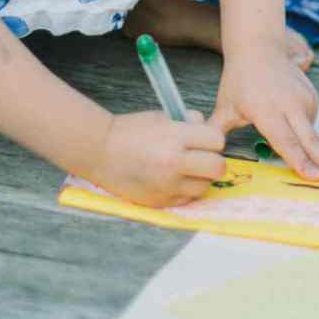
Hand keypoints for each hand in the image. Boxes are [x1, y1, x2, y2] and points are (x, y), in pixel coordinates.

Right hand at [92, 109, 227, 209]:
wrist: (100, 152)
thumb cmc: (127, 131)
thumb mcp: (158, 117)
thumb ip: (185, 123)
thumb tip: (205, 128)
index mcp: (174, 137)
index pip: (217, 140)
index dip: (211, 139)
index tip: (204, 139)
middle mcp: (174, 163)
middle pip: (218, 167)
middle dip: (212, 161)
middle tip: (200, 157)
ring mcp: (169, 185)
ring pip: (206, 186)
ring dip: (200, 178)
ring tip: (184, 169)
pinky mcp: (163, 201)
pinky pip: (189, 198)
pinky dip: (185, 190)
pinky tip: (172, 179)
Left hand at [212, 38, 318, 181]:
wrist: (257, 47)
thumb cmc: (239, 80)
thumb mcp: (225, 105)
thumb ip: (216, 130)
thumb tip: (206, 152)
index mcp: (265, 111)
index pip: (285, 141)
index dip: (299, 161)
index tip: (314, 176)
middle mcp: (288, 105)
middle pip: (310, 140)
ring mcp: (303, 99)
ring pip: (310, 132)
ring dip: (305, 141)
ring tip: (278, 116)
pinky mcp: (313, 95)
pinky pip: (311, 120)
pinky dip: (303, 124)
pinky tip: (287, 111)